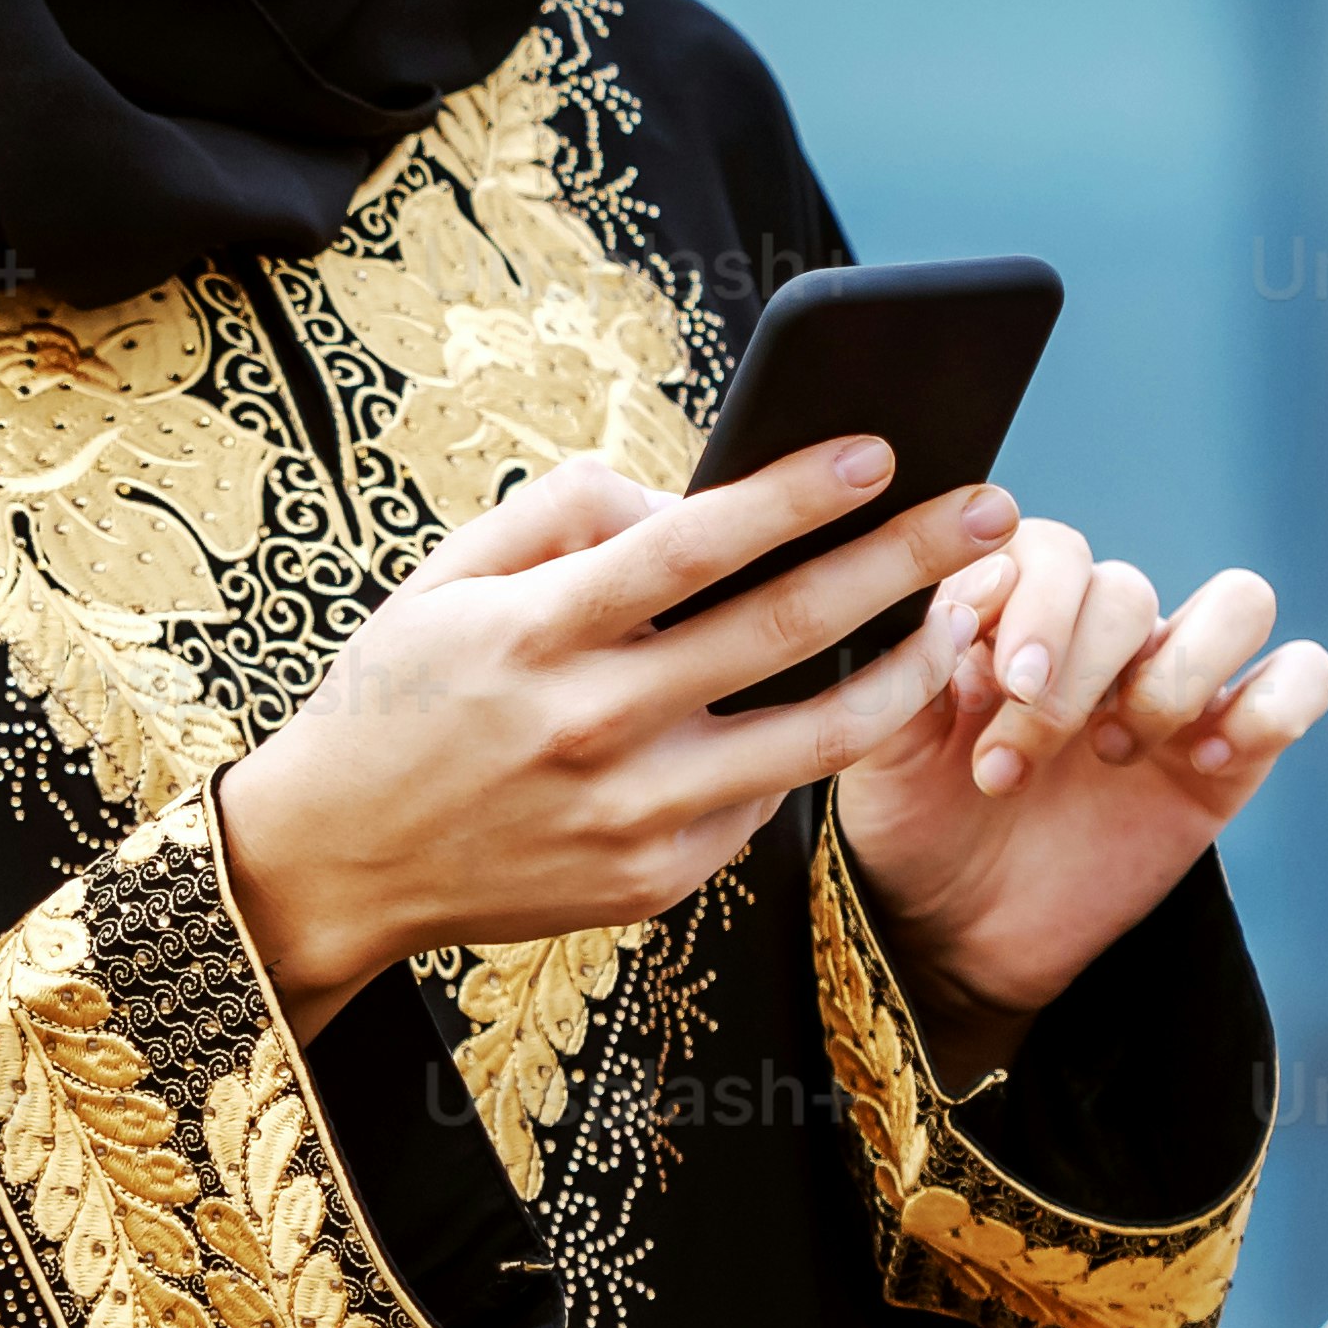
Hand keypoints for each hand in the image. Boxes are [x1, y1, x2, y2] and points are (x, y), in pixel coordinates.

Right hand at [205, 444, 1014, 1021]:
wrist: (337, 861)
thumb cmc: (402, 695)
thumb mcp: (445, 579)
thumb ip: (563, 517)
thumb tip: (685, 501)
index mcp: (536, 633)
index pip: (691, 546)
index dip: (795, 494)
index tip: (880, 446)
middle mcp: (591, 725)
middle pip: (783, 631)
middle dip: (903, 562)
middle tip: (990, 509)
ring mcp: (630, 814)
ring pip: (814, 739)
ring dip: (908, 672)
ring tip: (962, 620)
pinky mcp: (653, 881)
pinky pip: (763, 802)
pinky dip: (813, 747)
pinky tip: (850, 700)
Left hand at [831, 518, 1327, 1068]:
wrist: (953, 938)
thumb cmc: (913, 826)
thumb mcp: (880, 748)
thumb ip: (909, 661)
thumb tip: (966, 584)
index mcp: (1015, 614)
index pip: (1053, 546)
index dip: (1036, 601)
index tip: (1002, 684)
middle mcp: (1101, 640)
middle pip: (1129, 588)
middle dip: (1074, 676)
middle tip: (1007, 770)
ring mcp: (1175, 692)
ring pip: (1241, 603)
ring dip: (1179, 671)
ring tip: (1115, 750)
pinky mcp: (1233, 757)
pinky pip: (1301, 679)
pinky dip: (1273, 701)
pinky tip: (1203, 760)